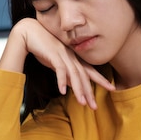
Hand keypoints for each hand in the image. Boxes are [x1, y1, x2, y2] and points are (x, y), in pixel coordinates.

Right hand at [0, 18, 114, 108]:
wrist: (28, 32)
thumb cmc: (42, 47)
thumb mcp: (55, 62)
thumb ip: (63, 73)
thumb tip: (69, 86)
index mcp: (73, 57)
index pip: (89, 70)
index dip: (100, 79)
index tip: (111, 88)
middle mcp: (71, 56)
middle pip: (84, 76)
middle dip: (90, 92)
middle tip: (95, 106)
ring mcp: (63, 55)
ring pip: (74, 75)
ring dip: (79, 90)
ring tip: (82, 103)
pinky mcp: (53, 55)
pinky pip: (60, 69)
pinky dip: (61, 80)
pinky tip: (62, 92)